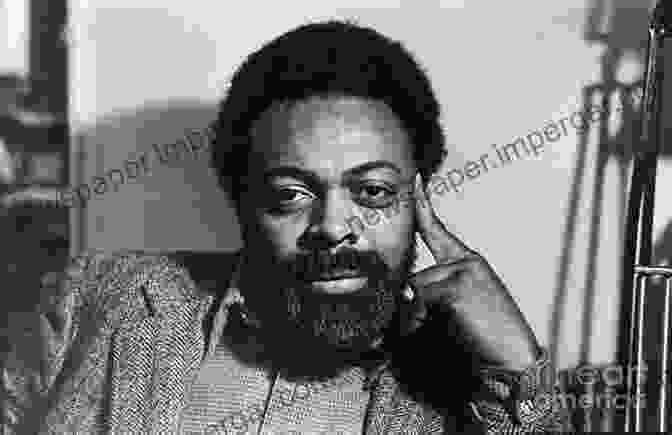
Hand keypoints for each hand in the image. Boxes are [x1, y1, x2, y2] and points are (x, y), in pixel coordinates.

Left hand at [400, 174, 540, 370]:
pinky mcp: (454, 288)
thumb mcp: (465, 303)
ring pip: (413, 289)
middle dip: (413, 303)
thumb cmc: (489, 334)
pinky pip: (417, 302)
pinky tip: (438, 330)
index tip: (414, 181)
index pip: (438, 230)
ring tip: (442, 330)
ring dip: (415, 316)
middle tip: (434, 325)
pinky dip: (417, 321)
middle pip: (414, 275)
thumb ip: (438, 288)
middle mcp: (465, 262)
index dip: (422, 205)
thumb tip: (403, 288)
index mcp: (469, 262)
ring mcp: (461, 273)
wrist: (515, 358)